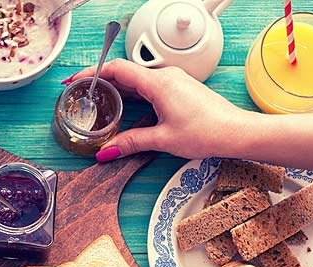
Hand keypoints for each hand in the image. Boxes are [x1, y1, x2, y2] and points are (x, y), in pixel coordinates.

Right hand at [66, 59, 250, 161]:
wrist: (237, 132)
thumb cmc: (208, 131)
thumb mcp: (163, 139)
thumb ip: (132, 142)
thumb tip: (108, 150)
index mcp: (158, 83)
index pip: (117, 69)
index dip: (93, 73)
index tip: (76, 80)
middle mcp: (166, 77)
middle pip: (125, 72)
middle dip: (100, 81)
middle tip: (82, 92)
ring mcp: (174, 81)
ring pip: (137, 79)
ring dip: (117, 87)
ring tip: (99, 99)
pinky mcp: (180, 89)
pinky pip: (149, 85)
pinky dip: (132, 92)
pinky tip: (126, 105)